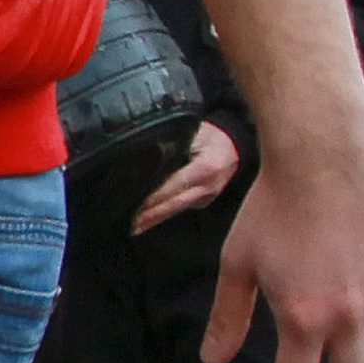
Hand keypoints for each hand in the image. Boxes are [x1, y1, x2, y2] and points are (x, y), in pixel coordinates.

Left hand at [128, 119, 242, 233]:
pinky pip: (180, 208)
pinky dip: (162, 213)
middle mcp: (207, 187)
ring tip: (132, 228)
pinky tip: (146, 220)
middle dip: (149, 216)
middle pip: (173, 205)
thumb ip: (174, 144)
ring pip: (176, 210)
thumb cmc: (213, 136)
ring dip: (153, 220)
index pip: (173, 185)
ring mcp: (206, 196)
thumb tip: (147, 152)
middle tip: (128, 224)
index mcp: (205, 168)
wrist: (235, 146)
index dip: (153, 196)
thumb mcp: (195, 134)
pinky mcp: (204, 201)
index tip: (133, 202)